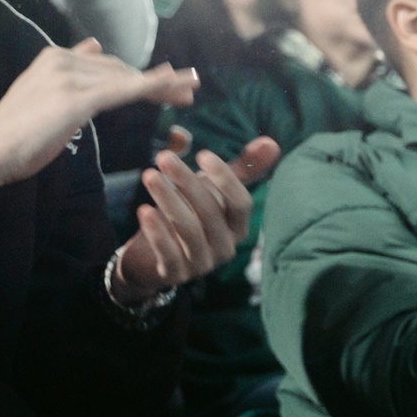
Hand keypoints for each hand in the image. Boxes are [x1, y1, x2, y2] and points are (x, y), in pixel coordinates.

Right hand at [0, 38, 197, 195]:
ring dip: (163, 85)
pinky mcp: (75, 98)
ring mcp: (69, 77)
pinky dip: (153, 87)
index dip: (139, 74)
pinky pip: (124, 90)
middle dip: (157, 80)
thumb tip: (93, 47)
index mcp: (54, 57)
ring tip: (190, 92)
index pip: (108, 64)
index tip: (169, 82)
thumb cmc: (15, 133)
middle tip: (189, 90)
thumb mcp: (43, 96)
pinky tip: (175, 89)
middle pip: (122, 69)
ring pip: (127, 78)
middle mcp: (62, 60)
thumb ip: (69, 74)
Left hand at [111, 136, 278, 302]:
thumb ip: (240, 170)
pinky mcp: (176, 274)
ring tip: (149, 175)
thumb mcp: (212, 191)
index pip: (241, 204)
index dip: (225, 179)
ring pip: (189, 230)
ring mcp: (202, 263)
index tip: (202, 155)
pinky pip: (170, 254)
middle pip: (211, 213)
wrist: (151, 257)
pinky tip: (145, 210)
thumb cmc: (188, 216)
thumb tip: (272, 142)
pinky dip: (157, 232)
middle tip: (163, 157)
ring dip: (168, 200)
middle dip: (187, 182)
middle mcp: (224, 247)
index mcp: (237, 227)